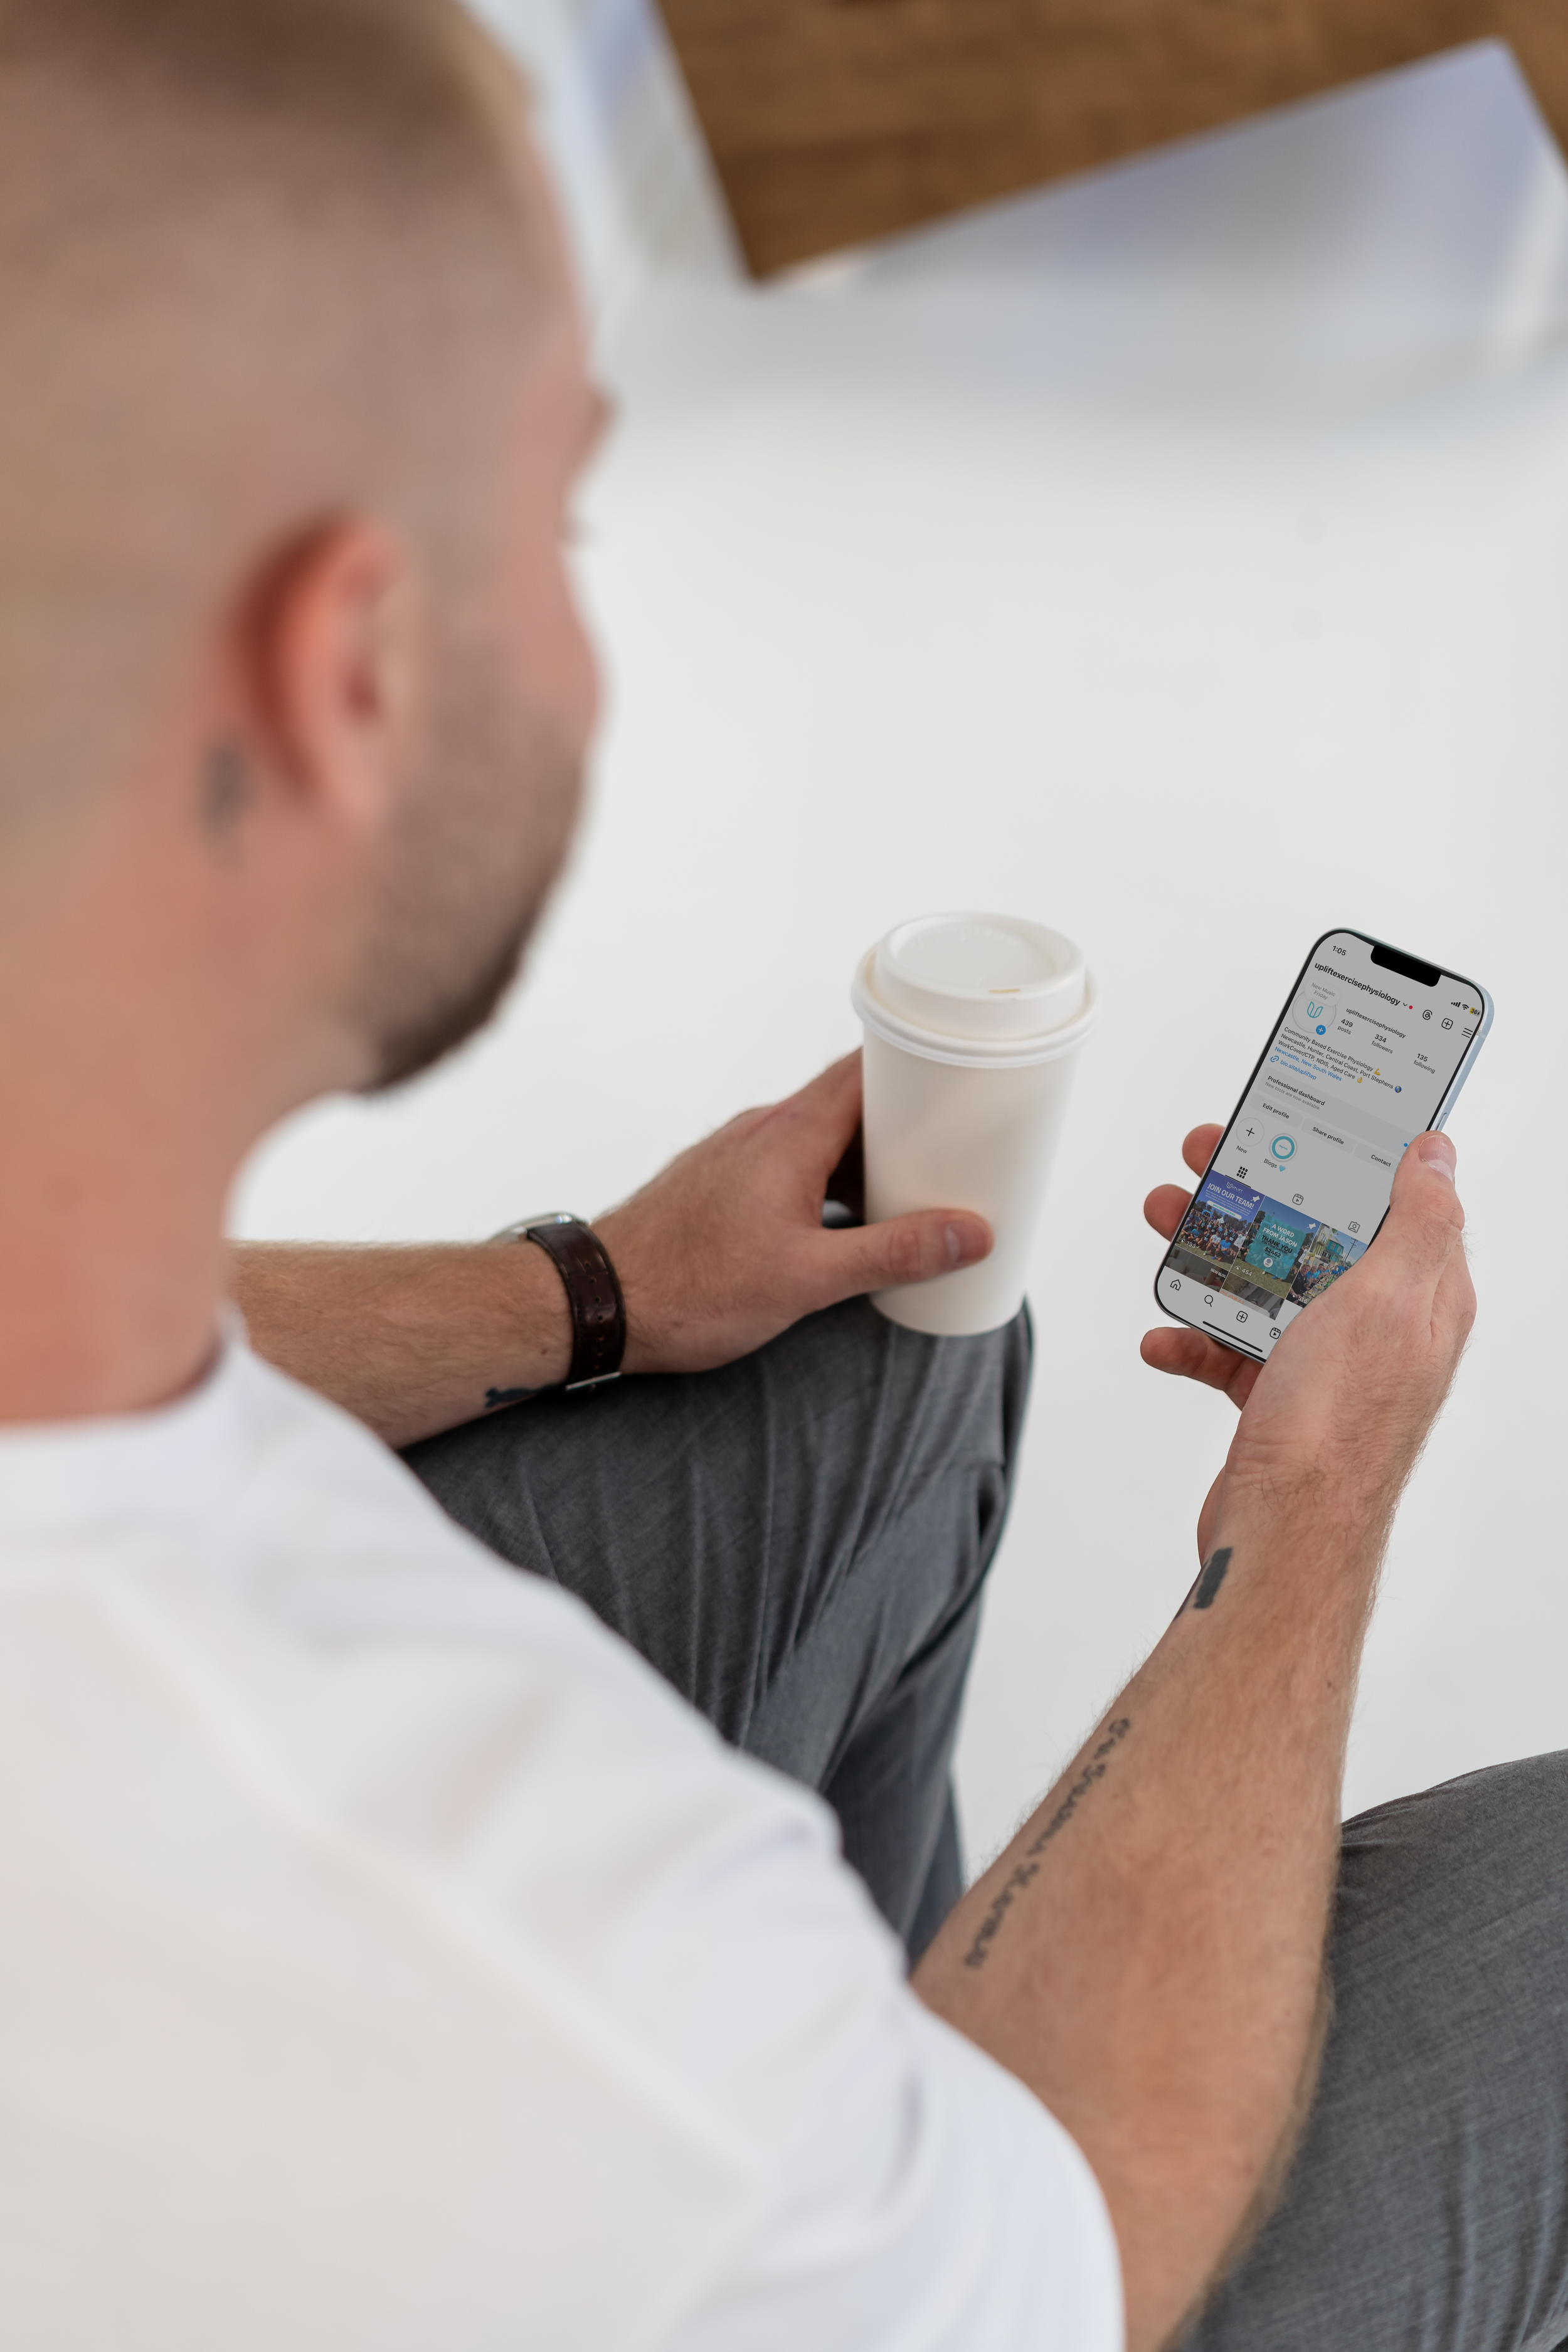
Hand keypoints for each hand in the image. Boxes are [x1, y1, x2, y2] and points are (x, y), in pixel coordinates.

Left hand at [595, 1053, 991, 1376]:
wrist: (598, 1301)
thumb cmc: (691, 1288)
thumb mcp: (808, 1279)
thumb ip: (892, 1253)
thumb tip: (972, 1233)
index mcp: (790, 1134)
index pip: (867, 1068)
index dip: (921, 1065)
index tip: (970, 1075)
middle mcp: (763, 1130)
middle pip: (852, 1100)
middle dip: (909, 1118)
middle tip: (965, 1144)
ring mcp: (740, 1154)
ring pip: (823, 1136)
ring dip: (869, 1155)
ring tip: (920, 1188)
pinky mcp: (724, 1183)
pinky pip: (795, 1162)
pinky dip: (833, 1177)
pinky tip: (851, 1220)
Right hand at [1141, 1122, 1474, 1560]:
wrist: (1284, 1532)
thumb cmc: (1339, 1428)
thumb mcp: (1390, 1300)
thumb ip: (1419, 1221)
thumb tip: (1436, 1155)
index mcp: (1420, 1295)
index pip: (1392, 1200)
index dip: (1348, 1153)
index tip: (1302, 1117)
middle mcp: (1377, 1328)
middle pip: (1314, 1234)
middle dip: (1255, 1195)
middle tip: (1206, 1161)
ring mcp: (1326, 1365)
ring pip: (1265, 1284)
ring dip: (1211, 1256)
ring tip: (1168, 1226)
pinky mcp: (1279, 1400)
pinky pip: (1230, 1350)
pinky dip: (1193, 1338)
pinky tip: (1168, 1335)